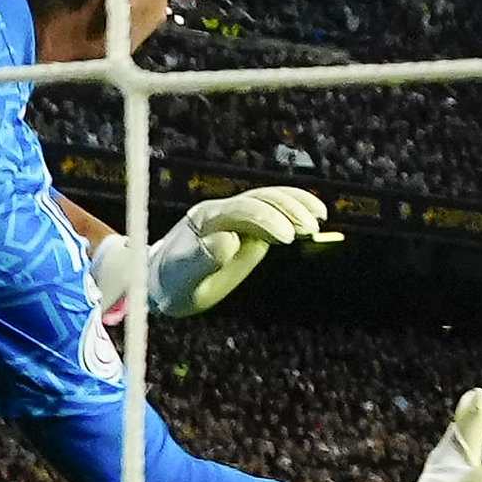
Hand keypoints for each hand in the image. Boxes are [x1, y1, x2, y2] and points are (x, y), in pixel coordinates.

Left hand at [98, 186, 334, 322]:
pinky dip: (294, 211)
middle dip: (287, 208)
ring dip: (295, 205)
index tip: (288, 238)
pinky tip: (315, 219)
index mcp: (205, 219)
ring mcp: (236, 218)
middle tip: (311, 228)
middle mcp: (222, 212)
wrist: (163, 282)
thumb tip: (227, 239)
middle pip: (260, 198)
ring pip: (269, 200)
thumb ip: (202, 258)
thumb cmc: (171, 283)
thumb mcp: (182, 276)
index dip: (267, 219)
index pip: (242, 209)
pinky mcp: (248, 228)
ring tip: (319, 219)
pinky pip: (273, 212)